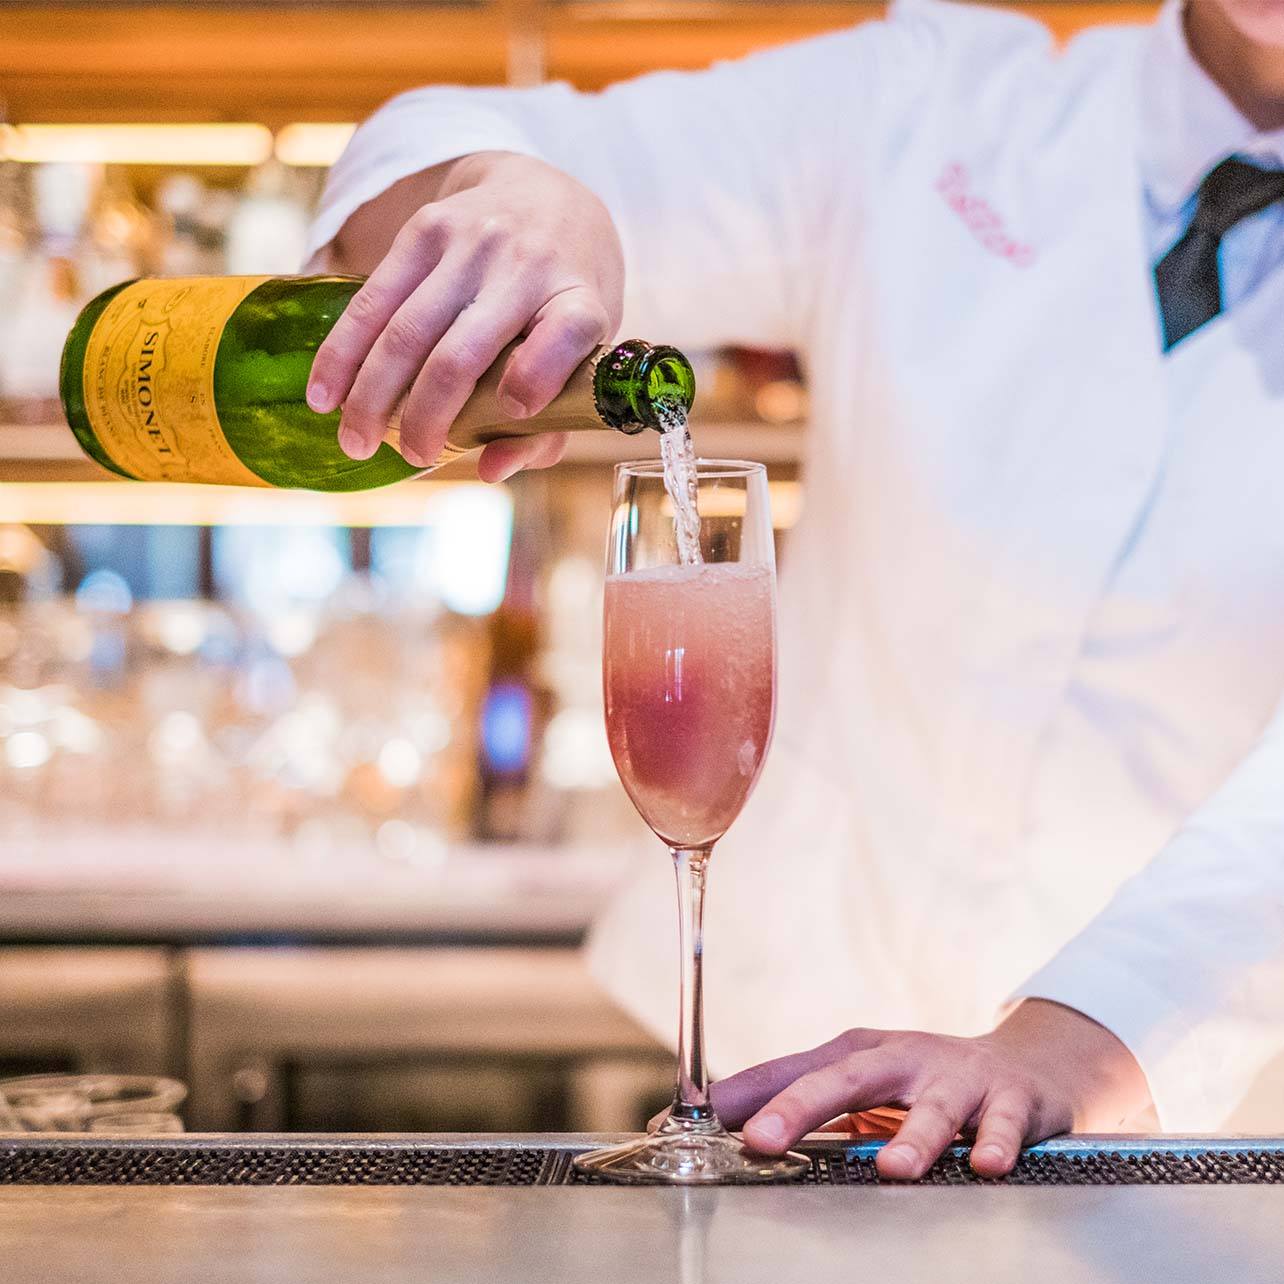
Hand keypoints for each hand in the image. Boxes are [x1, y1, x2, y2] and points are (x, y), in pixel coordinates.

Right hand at [307, 151, 624, 479]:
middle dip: (425, 416)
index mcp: (578, 300)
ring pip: (406, 329)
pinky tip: (325, 394)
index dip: (538, 375)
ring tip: (354, 440)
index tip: (515, 410)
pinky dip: (343, 353)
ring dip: (372, 394)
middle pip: (463, 351)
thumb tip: (488, 471)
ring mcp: (472, 243)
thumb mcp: (580, 354)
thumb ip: (546, 425)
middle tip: (412, 456)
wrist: (545, 197)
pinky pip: (372, 300)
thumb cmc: (562, 301)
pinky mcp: (424, 230)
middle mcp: (527, 265)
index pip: (566, 332)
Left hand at [707, 999, 1154, 1178]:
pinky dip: (996, 1142)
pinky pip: (1004, 1123)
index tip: (708, 1119)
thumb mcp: (862, 1075)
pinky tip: (988, 1163)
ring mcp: (959, 1078)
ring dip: (915, 1135)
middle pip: (847, 1077)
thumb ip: (797, 1092)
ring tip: (893, 1167)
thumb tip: (723, 1112)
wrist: (1027, 1066)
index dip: (750, 1094)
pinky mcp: (1012, 1099)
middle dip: (801, 1105)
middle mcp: (905, 1059)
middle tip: (763, 1138)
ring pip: (933, 1107)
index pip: (796, 1071)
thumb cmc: (927, 1078)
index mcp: (861, 1054)